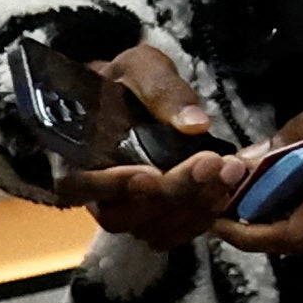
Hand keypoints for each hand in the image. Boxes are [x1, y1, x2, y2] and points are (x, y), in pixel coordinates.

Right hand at [70, 44, 244, 252]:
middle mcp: (94, 191)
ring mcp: (123, 208)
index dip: (111, 186)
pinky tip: (224, 191)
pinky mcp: (152, 218)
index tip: (151, 173)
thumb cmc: (128, 81)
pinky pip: (170, 235)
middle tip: (211, 163)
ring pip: (148, 230)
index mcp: (75, 154)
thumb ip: (162, 90)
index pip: (76, 185)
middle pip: (120, 215)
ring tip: (227, 173)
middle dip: (170, 193)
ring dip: (190, 209)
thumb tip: (195, 124)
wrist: (135, 96)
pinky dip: (199, 220)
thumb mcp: (142, 67)